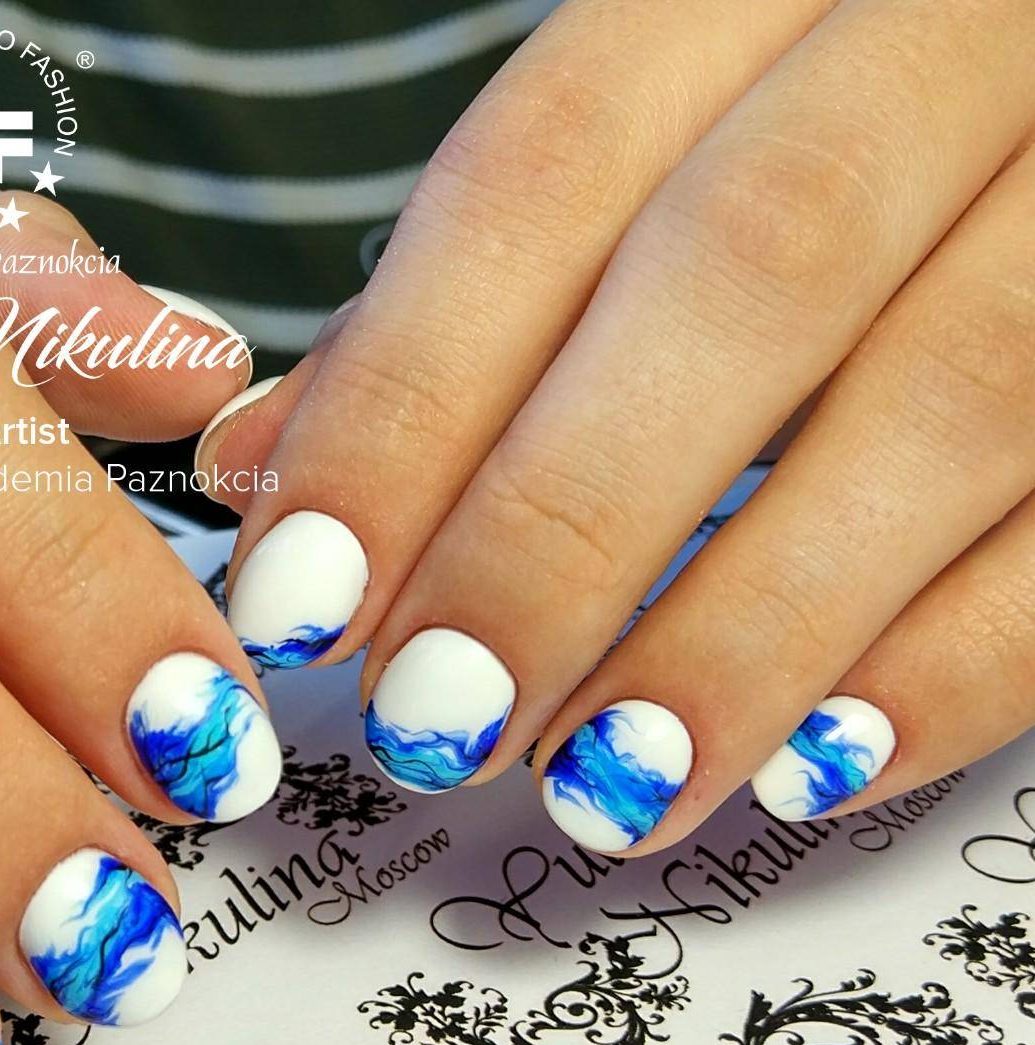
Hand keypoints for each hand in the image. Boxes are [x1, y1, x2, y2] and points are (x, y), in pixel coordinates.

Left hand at [204, 0, 1034, 852]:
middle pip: (746, 274)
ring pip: (952, 399)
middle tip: (438, 717)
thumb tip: (268, 469)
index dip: (405, 398)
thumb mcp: (649, 152)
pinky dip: (951, 667)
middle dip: (561, 529)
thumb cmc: (834, 145)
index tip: (303, 596)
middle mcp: (962, 42)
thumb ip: (469, 298)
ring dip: (744, 630)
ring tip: (603, 785)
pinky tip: (810, 768)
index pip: (547, 170)